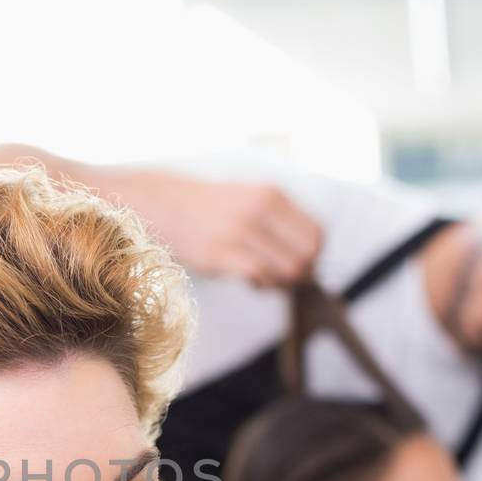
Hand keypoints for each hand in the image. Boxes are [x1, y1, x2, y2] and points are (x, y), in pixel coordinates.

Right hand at [126, 171, 322, 287]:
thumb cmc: (211, 209)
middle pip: (306, 256)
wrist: (164, 206)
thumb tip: (312, 258)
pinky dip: (260, 285)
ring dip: (279, 283)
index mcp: (272, 195)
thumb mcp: (252, 200)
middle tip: (282, 279)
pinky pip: (259, 276)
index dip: (313, 257)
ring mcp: (238, 231)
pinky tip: (249, 280)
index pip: (317, 235)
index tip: (299, 266)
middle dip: (300, 275)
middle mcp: (259, 210)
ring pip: (287, 270)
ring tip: (262, 278)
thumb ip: (282, 222)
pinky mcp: (218, 253)